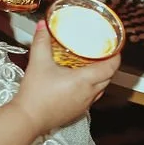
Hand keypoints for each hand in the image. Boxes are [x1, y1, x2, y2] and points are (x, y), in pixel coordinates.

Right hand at [14, 20, 120, 135]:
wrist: (28, 119)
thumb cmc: (35, 93)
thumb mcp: (38, 63)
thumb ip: (41, 42)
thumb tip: (43, 26)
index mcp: (85, 80)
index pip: (111, 68)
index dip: (116, 57)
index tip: (115, 48)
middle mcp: (89, 93)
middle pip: (108, 77)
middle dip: (108, 65)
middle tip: (101, 53)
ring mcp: (84, 104)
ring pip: (100, 88)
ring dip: (100, 77)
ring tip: (91, 65)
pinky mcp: (77, 112)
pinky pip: (91, 97)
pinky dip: (91, 88)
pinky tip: (79, 82)